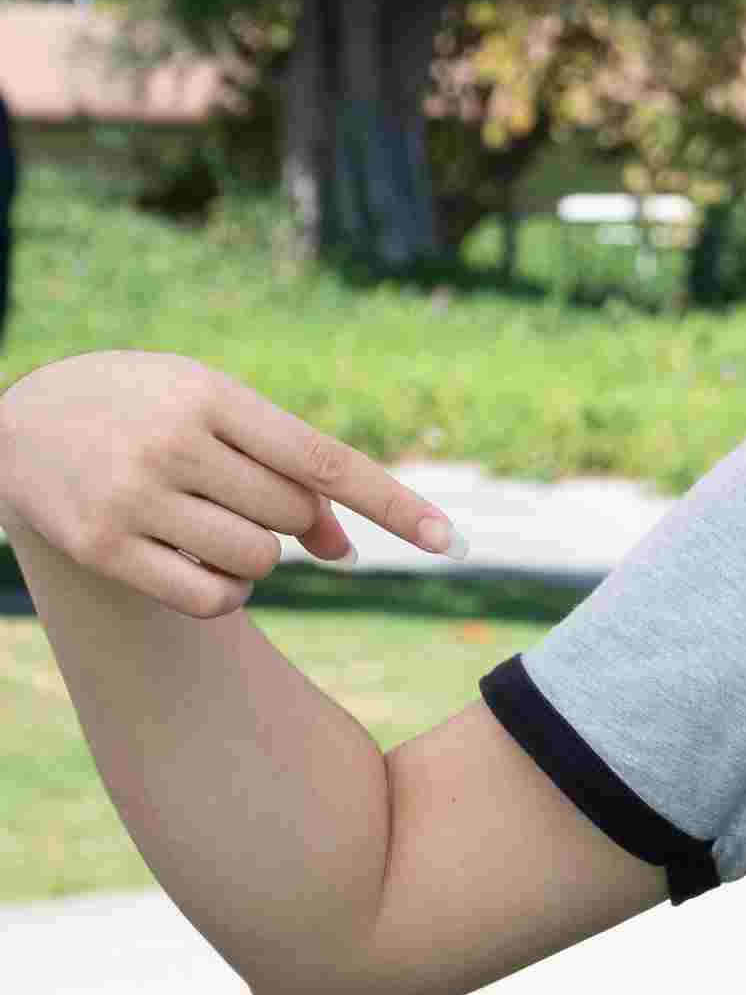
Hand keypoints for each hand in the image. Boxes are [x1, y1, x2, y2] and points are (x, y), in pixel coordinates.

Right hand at [0, 355, 457, 616]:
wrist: (16, 421)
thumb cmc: (143, 410)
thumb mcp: (213, 410)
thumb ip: (287, 465)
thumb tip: (346, 551)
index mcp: (211, 395)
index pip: (325, 461)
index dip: (395, 504)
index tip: (452, 544)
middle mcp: (172, 444)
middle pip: (295, 518)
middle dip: (291, 519)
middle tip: (235, 493)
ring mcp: (133, 498)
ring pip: (260, 562)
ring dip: (256, 557)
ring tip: (205, 521)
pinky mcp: (103, 549)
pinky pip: (212, 599)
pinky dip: (226, 594)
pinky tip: (198, 565)